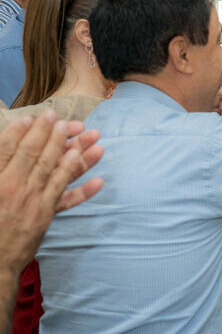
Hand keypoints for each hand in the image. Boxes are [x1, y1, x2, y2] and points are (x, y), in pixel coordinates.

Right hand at [0, 111, 103, 275]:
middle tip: (62, 119)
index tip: (32, 118)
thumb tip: (6, 152)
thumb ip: (1, 167)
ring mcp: (31, 201)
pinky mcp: (44, 215)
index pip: (7, 148)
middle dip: (50, 134)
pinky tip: (100, 180)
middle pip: (35, 153)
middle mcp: (12, 186)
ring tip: (92, 136)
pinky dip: (84, 189)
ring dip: (77, 151)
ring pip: (56, 170)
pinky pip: (67, 198)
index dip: (20, 131)